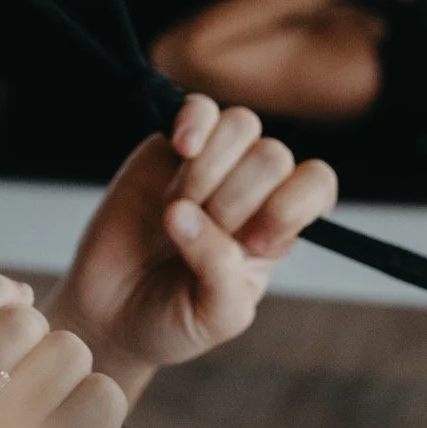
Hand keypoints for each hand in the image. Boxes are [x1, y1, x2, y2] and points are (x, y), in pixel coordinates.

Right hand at [49, 96, 336, 412]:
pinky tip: (181, 149)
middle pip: (274, 156)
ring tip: (175, 210)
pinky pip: (199, 107)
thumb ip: (223, 274)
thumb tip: (188, 216)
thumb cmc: (174, 320)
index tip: (252, 242)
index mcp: (278, 228)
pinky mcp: (168, 146)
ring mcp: (212, 162)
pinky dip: (195, 121)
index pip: (315, 185)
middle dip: (235, 199)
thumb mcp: (215, 317)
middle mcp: (252, 190)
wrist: (110, 316)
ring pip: (241, 126)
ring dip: (208, 170)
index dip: (291, 205)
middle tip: (199, 235)